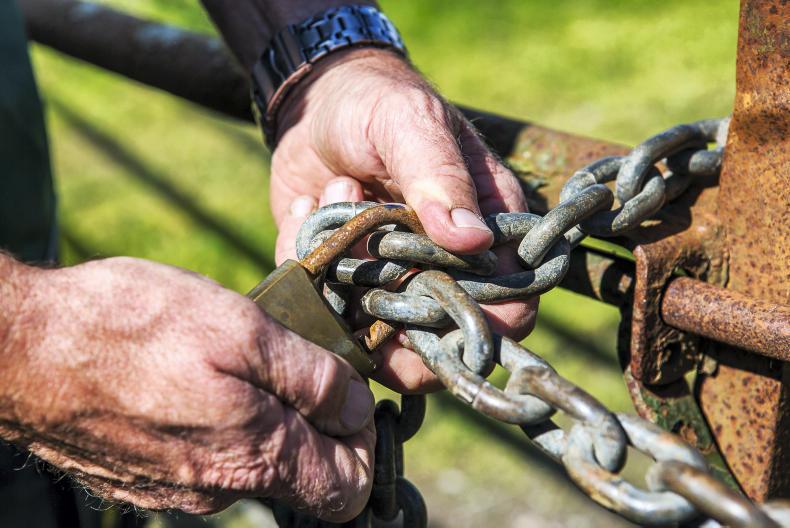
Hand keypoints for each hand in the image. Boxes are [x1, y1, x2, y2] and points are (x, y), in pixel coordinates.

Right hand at [0, 257, 374, 520]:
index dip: (363, 443)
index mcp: (253, 458)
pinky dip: (218, 417)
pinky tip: (193, 374)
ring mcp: (176, 489)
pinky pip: (206, 454)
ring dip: (262, 411)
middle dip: (313, 418)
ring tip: (237, 356)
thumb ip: (311, 379)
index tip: (349, 396)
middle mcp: (218, 489)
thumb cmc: (130, 328)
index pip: (348, 490)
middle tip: (293, 358)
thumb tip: (358, 409)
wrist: (21, 349)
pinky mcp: (144, 476)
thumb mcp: (241, 330)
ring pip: (253, 459)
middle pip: (301, 473)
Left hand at [271, 49, 537, 391]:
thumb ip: (440, 176)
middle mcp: (446, 266)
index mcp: (487, 229)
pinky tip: (308, 204)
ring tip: (333, 200)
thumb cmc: (376, 104)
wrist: (316, 106)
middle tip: (359, 249)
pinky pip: (324, 307)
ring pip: (377, 336)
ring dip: (343, 278)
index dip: (484, 321)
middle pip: (442, 338)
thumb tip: (474, 240)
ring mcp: (395, 281)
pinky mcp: (348, 284)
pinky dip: (306, 262)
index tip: (434, 302)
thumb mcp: (409, 125)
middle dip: (394, 310)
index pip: (511, 300)